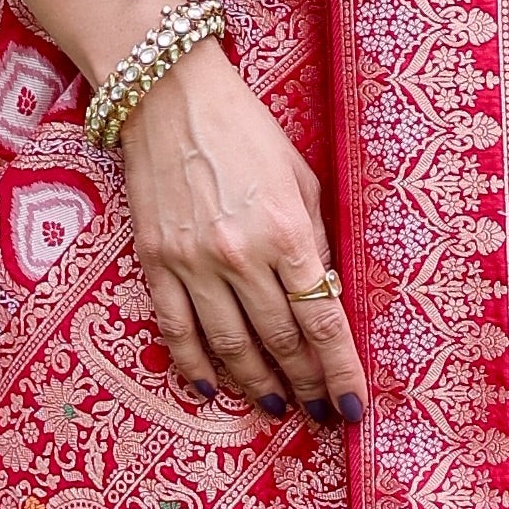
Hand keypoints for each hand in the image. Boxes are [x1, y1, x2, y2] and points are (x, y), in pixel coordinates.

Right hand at [120, 48, 368, 422]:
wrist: (168, 95)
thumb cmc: (245, 129)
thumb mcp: (300, 178)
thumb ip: (312, 240)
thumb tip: (322, 296)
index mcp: (286, 231)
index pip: (321, 321)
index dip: (340, 372)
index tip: (353, 407)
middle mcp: (240, 256)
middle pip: (280, 342)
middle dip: (305, 384)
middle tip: (319, 413)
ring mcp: (192, 262)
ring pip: (229, 346)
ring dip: (257, 384)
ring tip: (276, 405)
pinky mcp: (155, 261)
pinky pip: (175, 330)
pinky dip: (195, 366)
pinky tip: (214, 388)